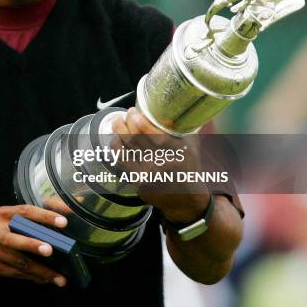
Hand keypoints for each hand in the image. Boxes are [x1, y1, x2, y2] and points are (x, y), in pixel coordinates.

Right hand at [0, 204, 67, 286]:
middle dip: (33, 245)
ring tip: (59, 278)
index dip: (44, 216)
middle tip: (50, 251)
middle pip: (14, 239)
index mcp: (2, 214)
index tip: (62, 222)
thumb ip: (31, 215)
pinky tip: (45, 279)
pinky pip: (15, 273)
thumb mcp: (8, 215)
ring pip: (18, 262)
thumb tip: (63, 210)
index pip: (25, 212)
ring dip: (41, 272)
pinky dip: (32, 277)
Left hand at [111, 108, 209, 222]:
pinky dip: (117, 147)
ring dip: (118, 132)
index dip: (140, 121)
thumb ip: (179, 129)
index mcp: (178, 153)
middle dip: (127, 122)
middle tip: (127, 114)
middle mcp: (162, 165)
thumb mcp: (190, 147)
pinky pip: (122, 161)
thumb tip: (167, 108)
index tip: (135, 111)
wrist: (186, 199)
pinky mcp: (138, 183)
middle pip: (136, 138)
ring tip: (117, 122)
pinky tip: (116, 138)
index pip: (154, 134)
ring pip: (126, 148)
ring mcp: (148, 175)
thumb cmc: (188, 167)